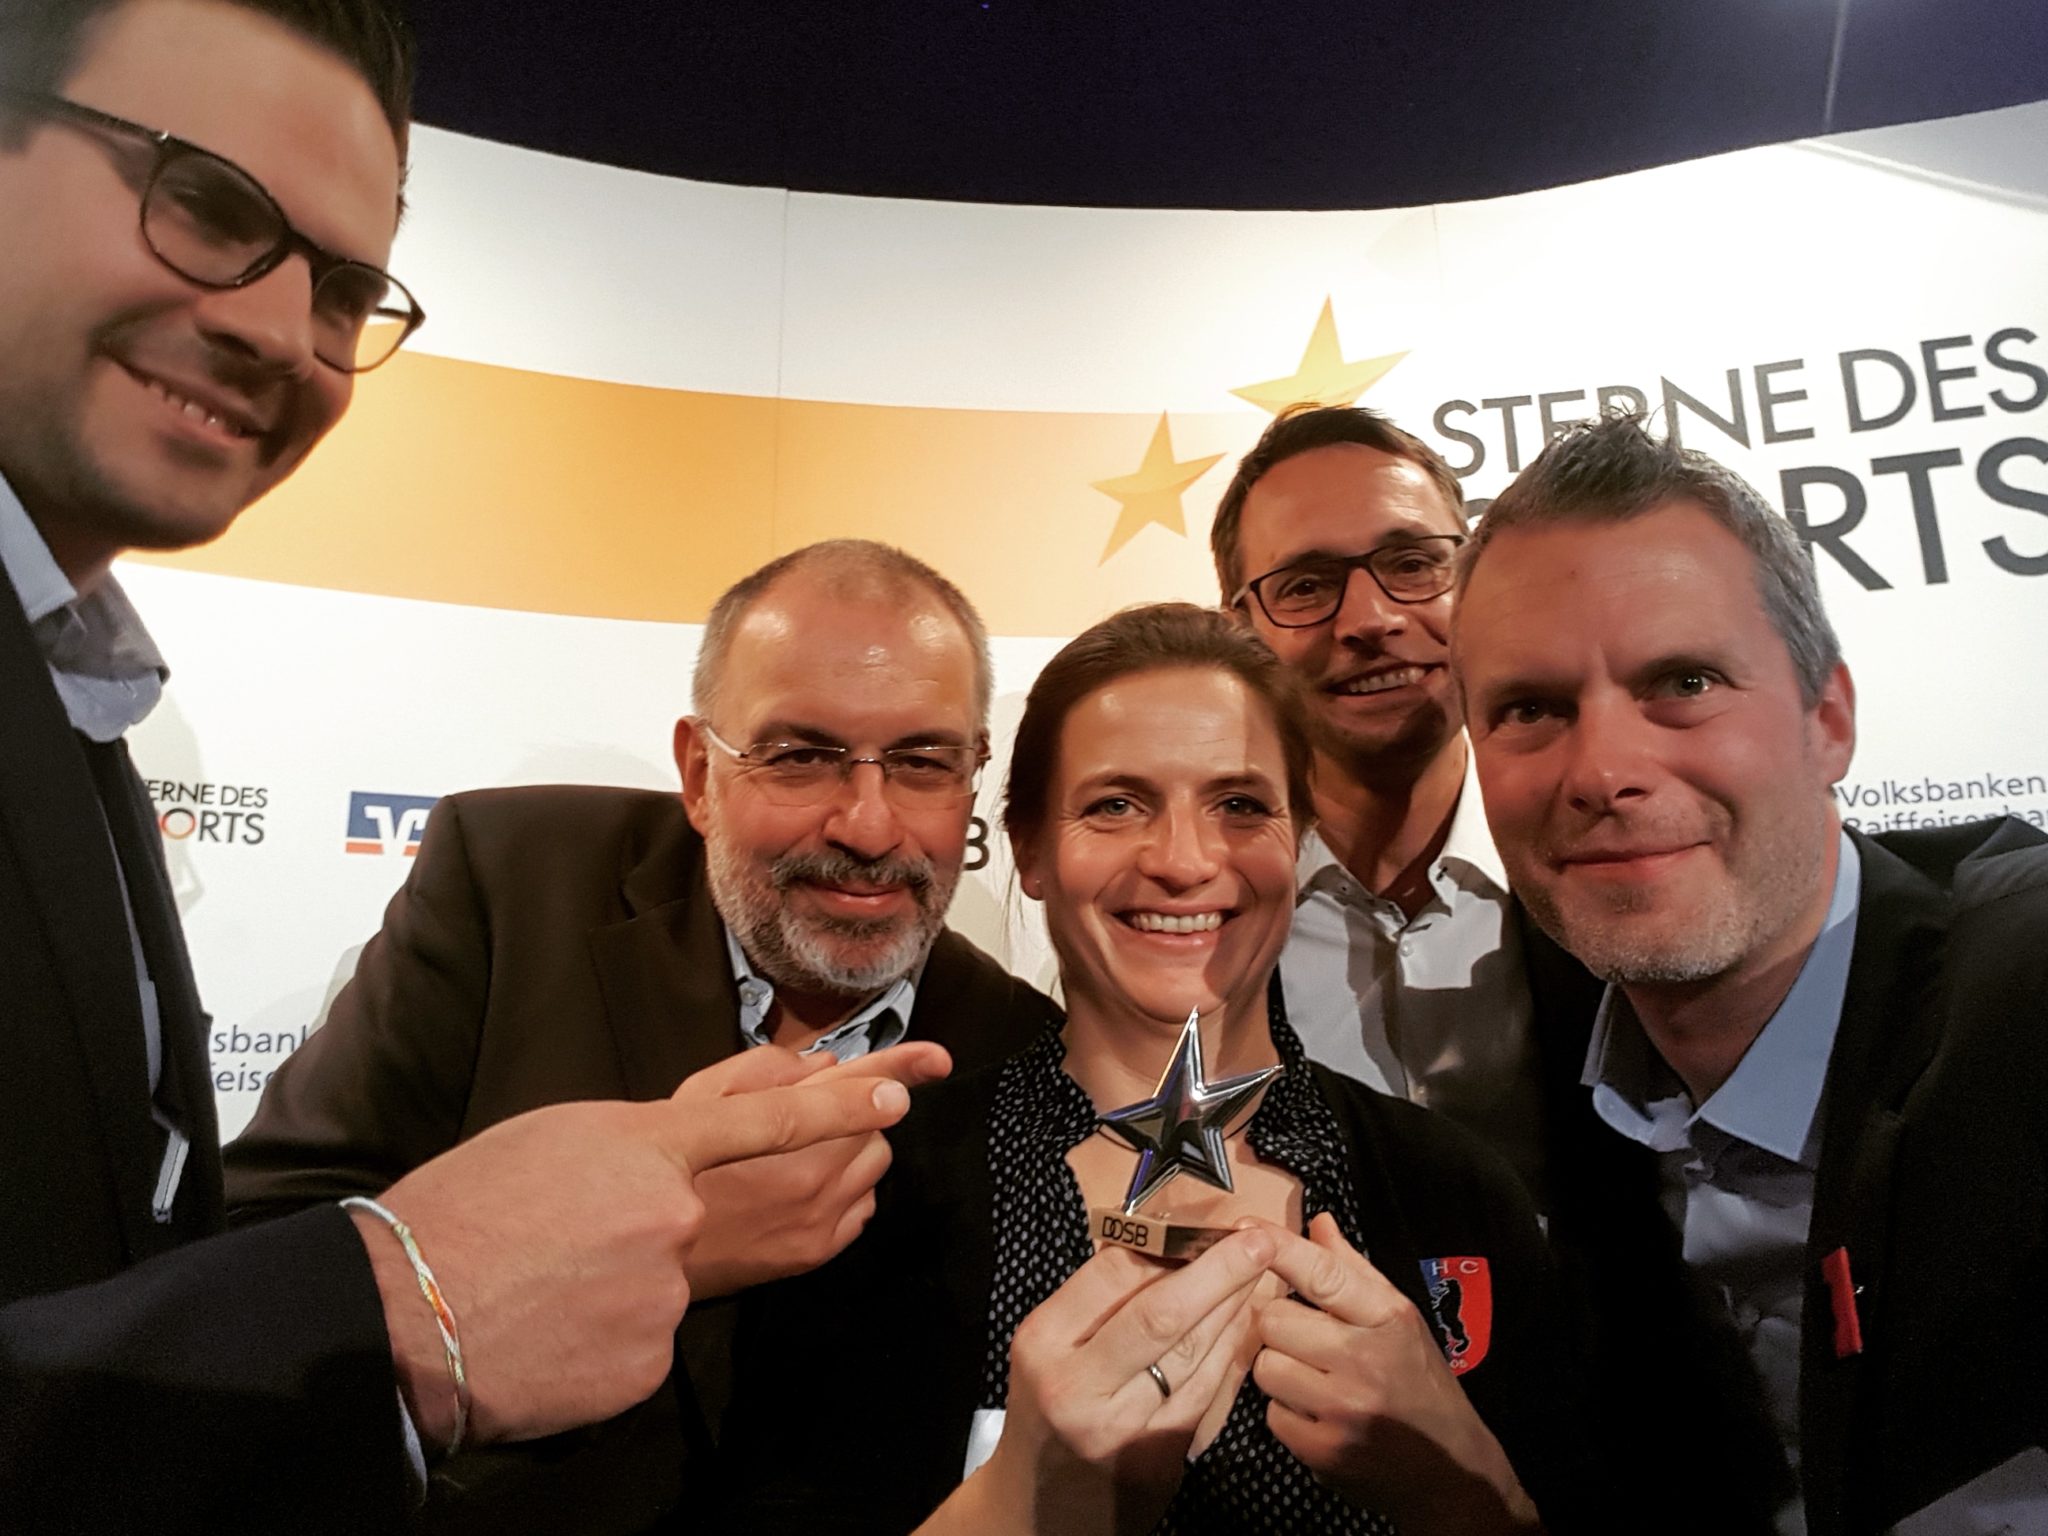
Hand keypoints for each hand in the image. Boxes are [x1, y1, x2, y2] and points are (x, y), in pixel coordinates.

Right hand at [354, 1046, 913, 1451]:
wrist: (411, 1313)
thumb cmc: (475, 1207)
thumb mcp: (569, 1130)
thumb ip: (666, 1118)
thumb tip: (752, 1103)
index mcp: (651, 1144)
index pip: (771, 1115)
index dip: (844, 1102)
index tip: (903, 1090)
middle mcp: (674, 1211)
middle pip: (766, 1196)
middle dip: (762, 1189)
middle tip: (678, 1203)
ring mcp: (667, 1286)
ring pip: (699, 1270)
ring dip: (671, 1265)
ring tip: (585, 1267)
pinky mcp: (654, 1351)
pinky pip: (664, 1325)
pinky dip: (632, 1321)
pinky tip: (574, 1317)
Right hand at [683, 1041, 952, 1297]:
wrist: (643, 1256)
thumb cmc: (663, 1172)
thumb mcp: (697, 1100)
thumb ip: (765, 1072)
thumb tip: (827, 1067)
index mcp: (781, 1130)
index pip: (856, 1086)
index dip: (901, 1066)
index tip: (937, 1059)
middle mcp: (811, 1176)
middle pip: (871, 1126)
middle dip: (849, 1113)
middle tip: (804, 1121)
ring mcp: (818, 1219)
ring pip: (874, 1167)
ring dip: (851, 1152)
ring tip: (799, 1157)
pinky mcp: (817, 1253)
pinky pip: (863, 1209)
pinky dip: (847, 1193)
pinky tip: (802, 1191)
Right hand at [946, 1227, 1277, 1535]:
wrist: (1037, 1511)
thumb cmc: (1048, 1412)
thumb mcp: (1050, 1351)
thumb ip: (1099, 1304)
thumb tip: (1167, 1242)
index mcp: (1044, 1341)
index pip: (1112, 1274)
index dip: (1168, 1242)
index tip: (1206, 1222)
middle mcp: (1076, 1384)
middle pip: (1159, 1312)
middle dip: (1218, 1271)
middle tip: (1259, 1239)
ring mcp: (1117, 1428)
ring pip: (1192, 1355)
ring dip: (1235, 1309)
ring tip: (1265, 1274)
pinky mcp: (1155, 1462)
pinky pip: (1206, 1397)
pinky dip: (1232, 1356)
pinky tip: (1250, 1328)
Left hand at [1252, 1214, 1540, 1534]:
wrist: (1451, 1471)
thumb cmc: (1419, 1383)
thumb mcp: (1400, 1320)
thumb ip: (1353, 1270)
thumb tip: (1318, 1222)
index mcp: (1388, 1319)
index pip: (1323, 1273)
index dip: (1280, 1247)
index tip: (1247, 1227)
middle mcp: (1366, 1360)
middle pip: (1273, 1320)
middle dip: (1280, 1328)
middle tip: (1308, 1342)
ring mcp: (1343, 1408)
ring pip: (1266, 1367)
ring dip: (1280, 1371)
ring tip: (1315, 1380)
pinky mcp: (1324, 1451)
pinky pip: (1272, 1415)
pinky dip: (1288, 1415)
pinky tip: (1318, 1416)